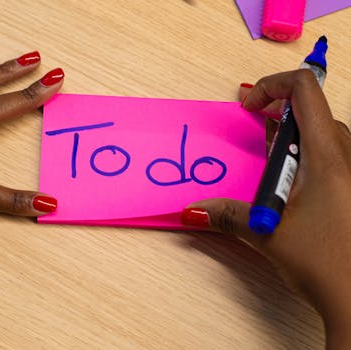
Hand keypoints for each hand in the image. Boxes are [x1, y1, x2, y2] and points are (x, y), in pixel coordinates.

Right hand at [181, 70, 350, 346]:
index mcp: (326, 158)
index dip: (272, 85)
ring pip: (324, 133)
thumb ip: (228, 215)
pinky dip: (306, 153)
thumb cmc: (325, 262)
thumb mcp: (268, 233)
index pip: (305, 91)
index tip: (248, 106)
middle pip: (313, 110)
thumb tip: (194, 210)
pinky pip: (332, 154)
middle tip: (252, 127)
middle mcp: (346, 158)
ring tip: (268, 153)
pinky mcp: (350, 189)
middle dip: (278, 110)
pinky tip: (291, 180)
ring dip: (292, 133)